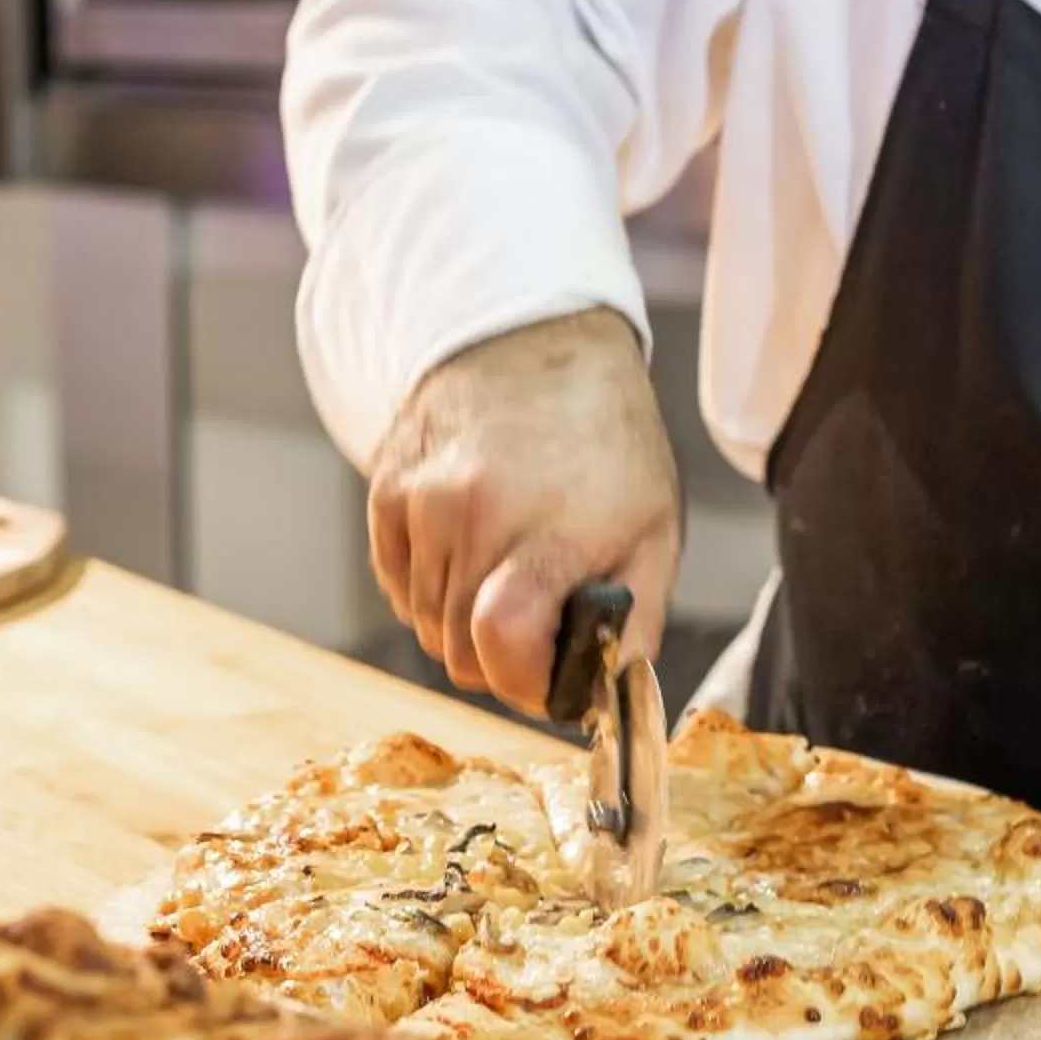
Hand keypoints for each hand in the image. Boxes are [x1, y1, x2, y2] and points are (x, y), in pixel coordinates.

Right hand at [367, 308, 679, 714]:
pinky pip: (396, 585)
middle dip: (500, 659)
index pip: (500, 647)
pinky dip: (429, 587)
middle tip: (537, 622)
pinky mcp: (386, 490)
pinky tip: (468, 548)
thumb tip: (606, 700)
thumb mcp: (654, 529)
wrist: (534, 339)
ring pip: (424, 625)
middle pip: (457, 652)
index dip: (524, 684)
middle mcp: (476, 512)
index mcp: (552, 528)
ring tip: (506, 570)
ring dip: (463, 621)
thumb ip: (635, 625)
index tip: (550, 676)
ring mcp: (422, 499)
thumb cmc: (605, 439)